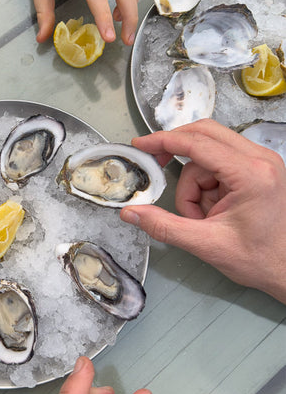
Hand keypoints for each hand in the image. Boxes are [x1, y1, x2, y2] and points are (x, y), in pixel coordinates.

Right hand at [120, 119, 285, 302]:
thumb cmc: (261, 258)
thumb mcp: (206, 244)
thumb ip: (164, 226)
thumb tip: (132, 213)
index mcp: (251, 174)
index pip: (198, 143)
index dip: (164, 141)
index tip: (141, 144)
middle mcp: (260, 160)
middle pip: (204, 135)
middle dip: (176, 152)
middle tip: (155, 165)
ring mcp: (261, 162)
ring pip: (208, 154)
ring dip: (194, 182)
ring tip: (201, 217)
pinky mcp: (258, 170)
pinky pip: (218, 164)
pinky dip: (205, 185)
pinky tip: (211, 210)